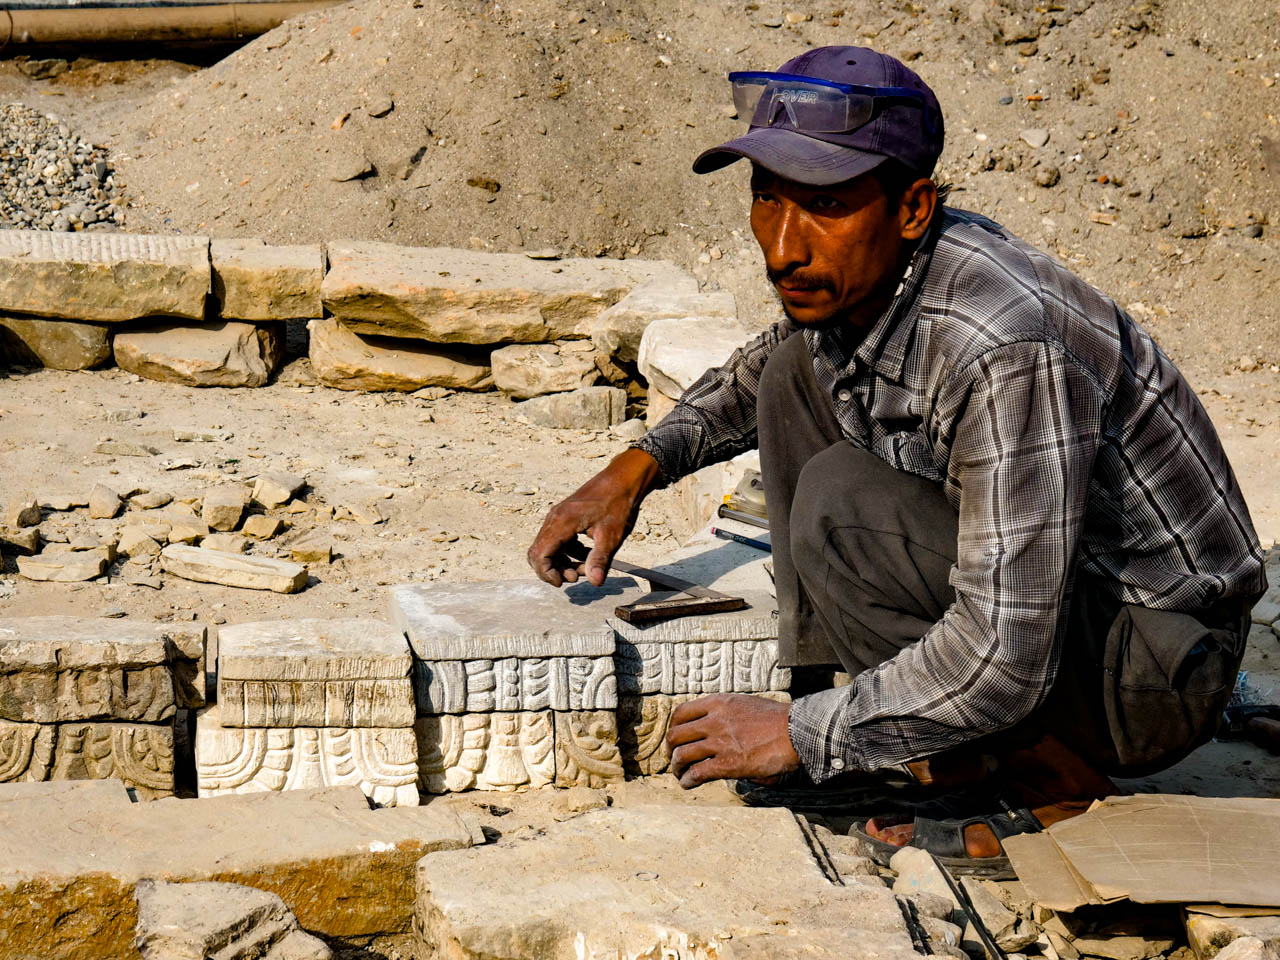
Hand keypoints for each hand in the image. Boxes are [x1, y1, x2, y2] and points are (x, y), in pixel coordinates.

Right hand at [527, 447, 661, 586]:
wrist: (623, 480)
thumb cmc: (618, 504)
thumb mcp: (611, 536)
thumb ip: (600, 559)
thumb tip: (595, 582)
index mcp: (562, 523)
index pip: (539, 555)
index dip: (547, 574)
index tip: (565, 582)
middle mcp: (554, 518)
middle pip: (539, 553)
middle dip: (554, 570)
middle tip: (578, 575)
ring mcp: (558, 516)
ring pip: (548, 547)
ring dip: (563, 563)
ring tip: (586, 567)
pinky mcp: (565, 517)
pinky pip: (558, 540)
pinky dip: (568, 553)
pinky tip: (587, 554)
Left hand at [666, 693, 801, 788]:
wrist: (797, 731)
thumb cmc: (776, 720)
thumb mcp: (745, 705)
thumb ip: (725, 714)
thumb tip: (713, 728)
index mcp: (718, 703)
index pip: (681, 713)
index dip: (673, 729)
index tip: (675, 739)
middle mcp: (714, 721)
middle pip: (676, 735)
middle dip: (670, 750)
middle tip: (674, 759)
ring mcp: (720, 742)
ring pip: (682, 755)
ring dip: (677, 768)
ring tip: (680, 775)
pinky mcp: (728, 764)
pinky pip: (697, 773)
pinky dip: (688, 781)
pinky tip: (689, 785)